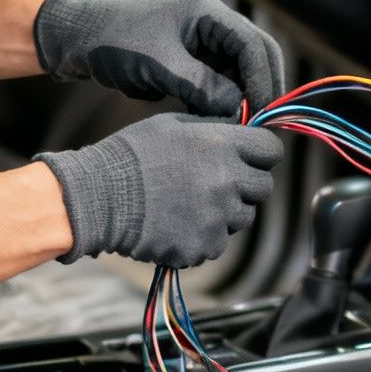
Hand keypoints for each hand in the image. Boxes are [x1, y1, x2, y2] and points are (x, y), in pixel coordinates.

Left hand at [34, 0, 284, 116]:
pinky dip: (222, 102)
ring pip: (239, 74)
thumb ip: (201, 86)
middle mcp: (212, 24)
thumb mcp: (159, 65)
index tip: (263, 111)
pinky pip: (219, 83)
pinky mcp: (193, 62)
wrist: (82, 41)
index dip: (264, 79)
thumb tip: (238, 110)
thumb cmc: (115, 42)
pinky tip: (216, 122)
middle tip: (260, 124)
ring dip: (241, 99)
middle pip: (254, 58)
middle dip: (260, 90)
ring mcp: (204, 43)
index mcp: (208, 12)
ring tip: (236, 127)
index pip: (254, 44)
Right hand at [35, 114, 284, 267]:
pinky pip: (218, 242)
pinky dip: (204, 236)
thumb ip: (214, 128)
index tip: (248, 157)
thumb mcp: (173, 125)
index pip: (271, 150)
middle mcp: (227, 182)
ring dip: (227, 212)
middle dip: (246, 183)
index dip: (260, 153)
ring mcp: (218, 218)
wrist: (98, 198)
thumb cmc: (131, 155)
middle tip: (217, 182)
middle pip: (263, 187)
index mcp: (222, 146)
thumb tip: (241, 130)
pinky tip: (177, 222)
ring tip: (191, 202)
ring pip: (243, 217)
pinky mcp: (204, 246)